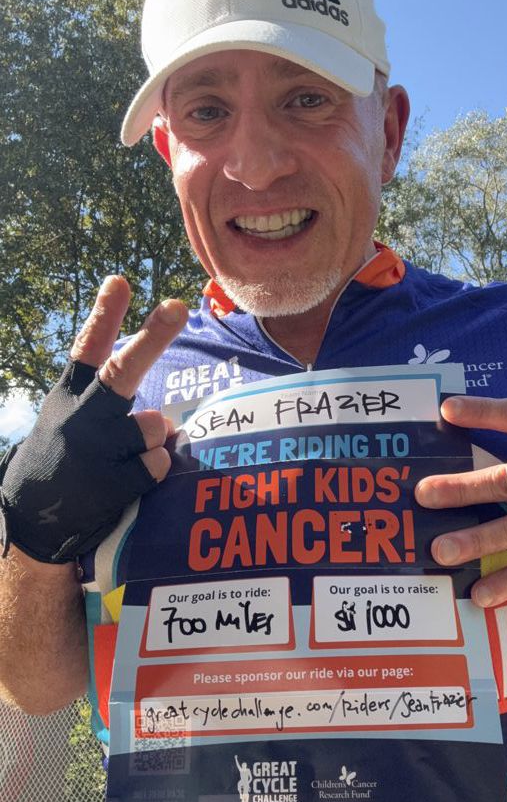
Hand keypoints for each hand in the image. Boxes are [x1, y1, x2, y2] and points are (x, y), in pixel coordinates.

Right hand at [0, 276, 187, 561]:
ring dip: (155, 437)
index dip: (105, 314)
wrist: (33, 520)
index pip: (88, 348)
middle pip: (122, 372)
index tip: (120, 281)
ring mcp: (93, 449)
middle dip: (153, 337)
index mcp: (69, 394)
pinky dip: (155, 468)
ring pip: (153, 425)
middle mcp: (79, 416)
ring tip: (127, 453)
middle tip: (177, 307)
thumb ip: (104, 400)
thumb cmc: (63, 460)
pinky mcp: (107, 483)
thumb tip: (164, 415)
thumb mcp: (66, 416)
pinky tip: (129, 479)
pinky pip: (157, 463)